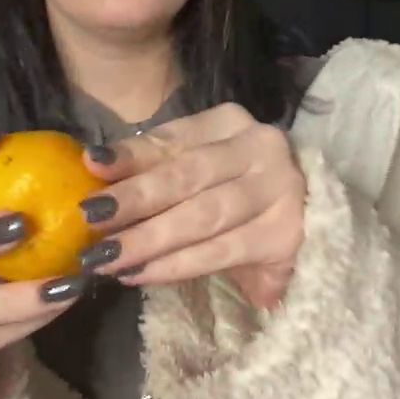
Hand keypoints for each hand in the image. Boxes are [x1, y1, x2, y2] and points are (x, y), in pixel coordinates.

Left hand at [80, 103, 305, 309]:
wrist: (309, 219)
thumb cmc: (235, 192)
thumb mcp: (195, 170)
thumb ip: (153, 168)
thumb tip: (91, 167)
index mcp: (229, 124)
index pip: (173, 139)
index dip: (130, 155)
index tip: (91, 167)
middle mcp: (260, 148)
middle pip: (188, 175)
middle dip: (135, 199)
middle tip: (90, 221)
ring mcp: (278, 190)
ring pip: (203, 216)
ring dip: (150, 239)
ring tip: (107, 258)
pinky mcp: (284, 235)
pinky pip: (221, 251)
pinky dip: (177, 265)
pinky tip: (142, 274)